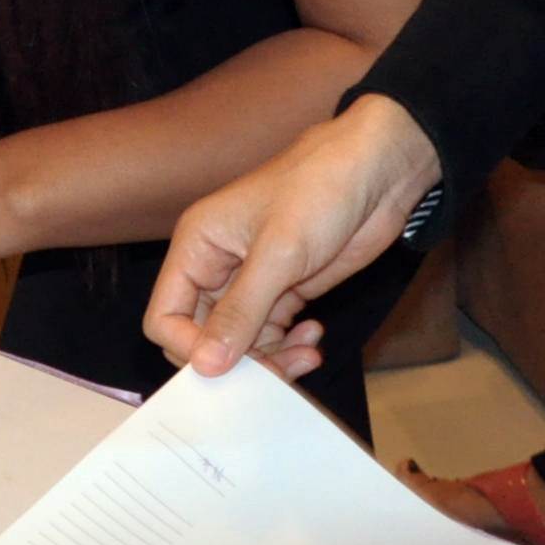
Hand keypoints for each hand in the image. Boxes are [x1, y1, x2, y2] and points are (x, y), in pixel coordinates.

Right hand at [143, 94, 442, 382]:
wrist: (378, 172)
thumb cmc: (320, 190)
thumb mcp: (278, 254)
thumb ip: (241, 312)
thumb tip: (206, 365)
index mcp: (197, 247)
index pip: (165, 315)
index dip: (189, 347)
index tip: (228, 368)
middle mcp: (216, 268)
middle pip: (203, 337)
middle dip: (236, 361)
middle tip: (277, 372)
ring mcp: (251, 282)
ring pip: (240, 343)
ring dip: (270, 358)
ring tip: (306, 353)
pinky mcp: (284, 291)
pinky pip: (272, 335)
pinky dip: (290, 345)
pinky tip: (313, 335)